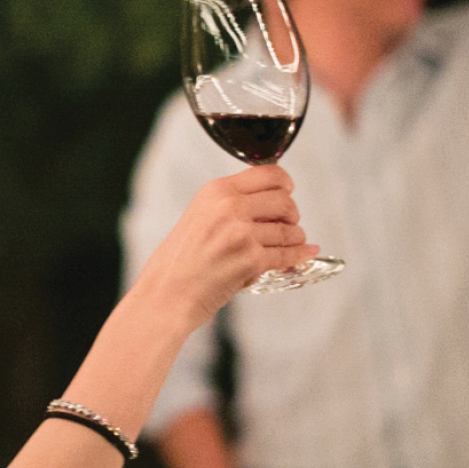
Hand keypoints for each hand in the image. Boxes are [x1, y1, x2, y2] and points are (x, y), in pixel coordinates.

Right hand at [135, 165, 315, 327]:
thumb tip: (268, 203)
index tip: (288, 191)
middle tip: (289, 223)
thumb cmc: (178, 262)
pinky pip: (286, 254)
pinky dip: (298, 256)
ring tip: (291, 244)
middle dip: (292, 214)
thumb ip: (229, 205)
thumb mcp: (198, 216)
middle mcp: (229, 207)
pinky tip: (302, 255)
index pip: (268, 173)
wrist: (166, 294)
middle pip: (284, 200)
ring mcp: (241, 234)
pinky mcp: (251, 260)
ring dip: (296, 238)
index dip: (285, 184)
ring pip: (289, 230)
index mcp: (216, 191)